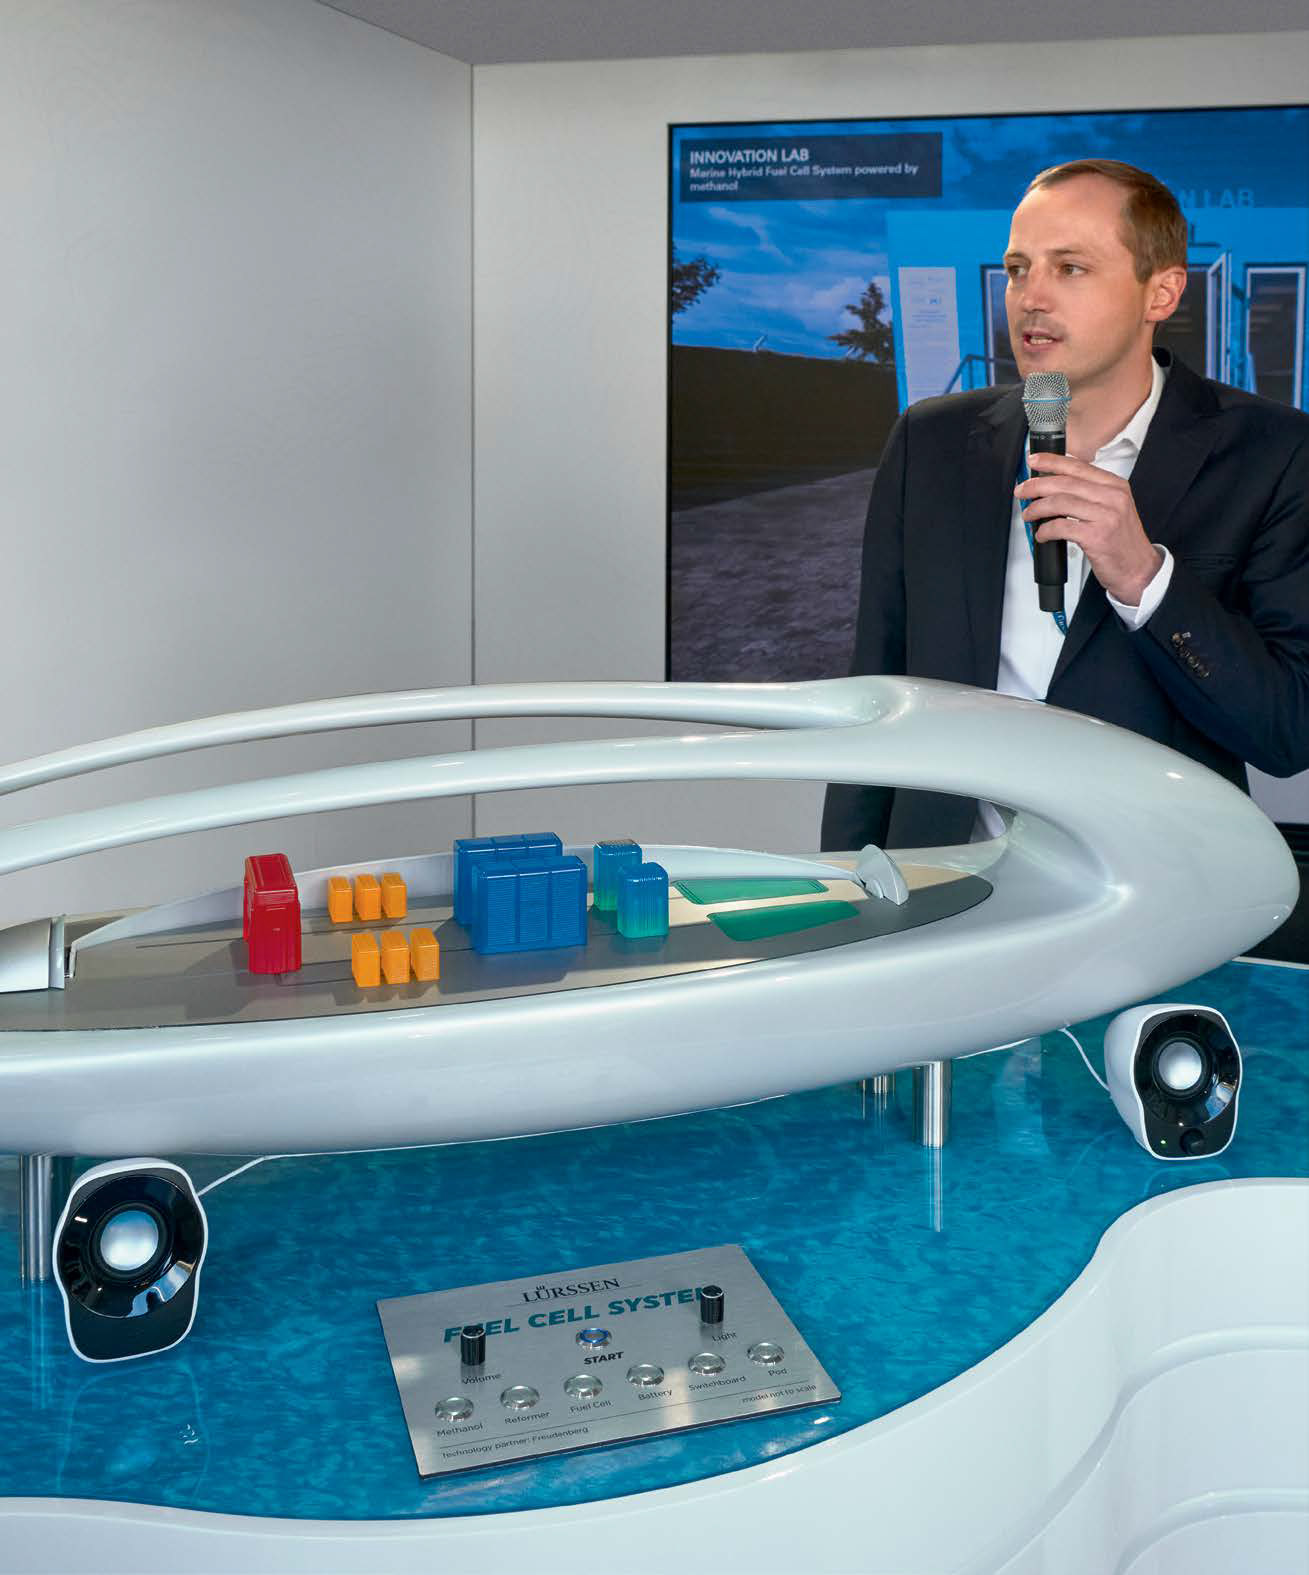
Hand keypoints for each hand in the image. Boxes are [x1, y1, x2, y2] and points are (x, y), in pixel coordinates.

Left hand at [1015, 454, 1162, 605]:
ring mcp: (1106, 516)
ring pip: (1060, 503)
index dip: (1052, 462)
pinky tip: (1042, 534)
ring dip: (1037, 508)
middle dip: (1036, 485)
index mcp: (1115, 486)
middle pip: (1065, 483)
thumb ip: (1091, 493)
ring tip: (1028, 514)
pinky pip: (1061, 527)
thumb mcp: (1113, 508)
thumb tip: (1056, 485)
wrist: (1139, 568)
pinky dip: (1045, 530)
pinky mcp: (1097, 537)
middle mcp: (1113, 497)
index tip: (1034, 460)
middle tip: (1022, 491)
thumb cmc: (1122, 541)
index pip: (1078, 466)